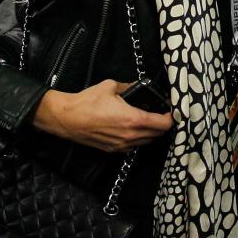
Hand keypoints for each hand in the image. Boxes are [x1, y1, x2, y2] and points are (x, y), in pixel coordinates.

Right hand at [32, 79, 172, 152]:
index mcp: (134, 119)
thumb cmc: (88, 102)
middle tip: (161, 114)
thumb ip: (129, 87)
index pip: (163, 124)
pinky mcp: (113, 150)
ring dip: (151, 133)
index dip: (170, 117)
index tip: (169, 110)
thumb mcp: (111, 86)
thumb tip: (137, 86)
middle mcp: (131, 135)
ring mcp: (122, 145)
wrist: (66, 119)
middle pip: (157, 135)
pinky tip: (133, 129)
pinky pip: (133, 146)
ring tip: (148, 121)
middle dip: (162, 125)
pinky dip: (138, 139)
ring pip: (146, 142)